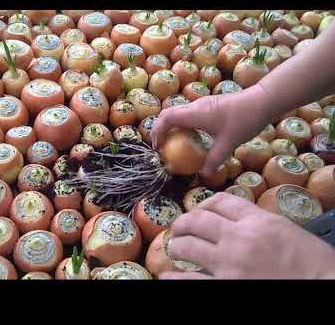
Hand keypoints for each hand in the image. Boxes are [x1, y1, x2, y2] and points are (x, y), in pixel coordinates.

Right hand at [151, 87, 272, 176]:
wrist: (262, 101)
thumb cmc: (244, 120)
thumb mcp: (228, 144)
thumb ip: (214, 160)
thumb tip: (204, 175)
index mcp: (195, 114)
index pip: (166, 118)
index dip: (157, 131)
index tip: (157, 146)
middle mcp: (195, 106)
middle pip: (168, 113)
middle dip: (160, 128)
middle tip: (160, 145)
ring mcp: (203, 104)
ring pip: (178, 112)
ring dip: (172, 125)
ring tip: (173, 141)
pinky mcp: (210, 104)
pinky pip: (189, 113)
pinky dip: (183, 123)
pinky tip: (192, 136)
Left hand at [160, 193, 334, 278]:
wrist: (325, 286)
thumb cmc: (313, 263)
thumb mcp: (287, 231)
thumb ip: (258, 223)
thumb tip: (235, 221)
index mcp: (258, 221)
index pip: (222, 201)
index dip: (205, 203)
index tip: (199, 210)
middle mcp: (239, 238)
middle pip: (198, 219)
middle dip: (183, 222)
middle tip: (177, 228)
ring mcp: (230, 264)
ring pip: (188, 246)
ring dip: (177, 245)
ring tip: (174, 247)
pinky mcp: (225, 286)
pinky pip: (190, 280)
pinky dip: (174, 277)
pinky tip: (167, 275)